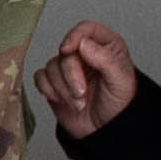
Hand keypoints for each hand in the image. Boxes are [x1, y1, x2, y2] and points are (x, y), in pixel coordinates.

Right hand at [36, 19, 139, 139]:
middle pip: (65, 52)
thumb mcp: (120, 82)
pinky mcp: (54, 82)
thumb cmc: (118, 105)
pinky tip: (61, 100)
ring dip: (63, 88)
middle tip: (82, 93)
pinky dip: (48, 89)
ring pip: (51, 66)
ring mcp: (68, 68)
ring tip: (79, 102)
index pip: (85, 29)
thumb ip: (106, 60)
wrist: (105, 130)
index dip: (74, 36)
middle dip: (71, 75)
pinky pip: (40, 78)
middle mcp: (85, 54)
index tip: (68, 50)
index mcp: (106, 47)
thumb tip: (84, 44)